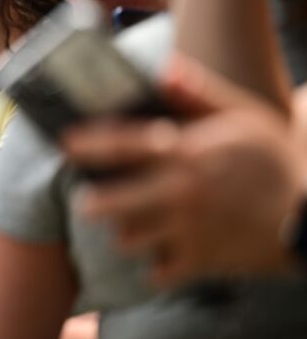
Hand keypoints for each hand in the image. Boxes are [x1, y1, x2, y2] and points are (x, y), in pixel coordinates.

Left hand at [62, 55, 303, 285]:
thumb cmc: (273, 160)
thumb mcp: (242, 117)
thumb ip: (198, 93)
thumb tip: (163, 67)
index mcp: (186, 154)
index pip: (124, 146)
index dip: (89, 144)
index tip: (65, 143)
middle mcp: (180, 193)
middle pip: (112, 204)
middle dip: (93, 202)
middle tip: (88, 199)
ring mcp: (188, 230)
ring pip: (129, 238)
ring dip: (123, 232)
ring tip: (125, 223)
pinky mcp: (200, 260)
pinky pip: (158, 271)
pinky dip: (154, 264)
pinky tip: (157, 252)